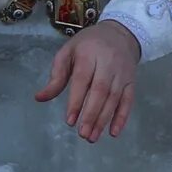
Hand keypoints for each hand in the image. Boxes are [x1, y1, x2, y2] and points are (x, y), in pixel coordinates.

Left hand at [36, 20, 141, 143]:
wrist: (120, 34)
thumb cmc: (88, 45)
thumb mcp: (68, 53)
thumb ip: (56, 76)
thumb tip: (39, 98)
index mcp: (88, 55)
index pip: (82, 80)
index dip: (76, 101)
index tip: (69, 121)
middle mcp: (108, 63)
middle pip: (100, 91)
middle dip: (91, 114)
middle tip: (82, 134)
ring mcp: (122, 73)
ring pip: (114, 98)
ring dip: (104, 120)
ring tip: (92, 137)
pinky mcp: (131, 81)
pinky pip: (128, 101)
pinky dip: (122, 117)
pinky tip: (114, 132)